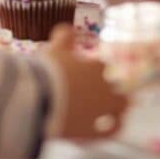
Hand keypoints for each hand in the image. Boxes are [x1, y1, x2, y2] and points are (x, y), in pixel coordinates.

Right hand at [44, 25, 128, 139]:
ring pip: (120, 107)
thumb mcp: (54, 49)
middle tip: (103, 93)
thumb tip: (68, 28)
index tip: (86, 74)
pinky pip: (112, 130)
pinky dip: (114, 128)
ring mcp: (102, 109)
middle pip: (118, 86)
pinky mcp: (96, 129)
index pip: (102, 67)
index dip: (94, 70)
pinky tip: (112, 128)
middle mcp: (104, 88)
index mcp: (96, 68)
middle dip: (112, 88)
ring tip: (114, 111)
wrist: (39, 101)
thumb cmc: (46, 73)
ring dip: (118, 107)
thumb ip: (64, 36)